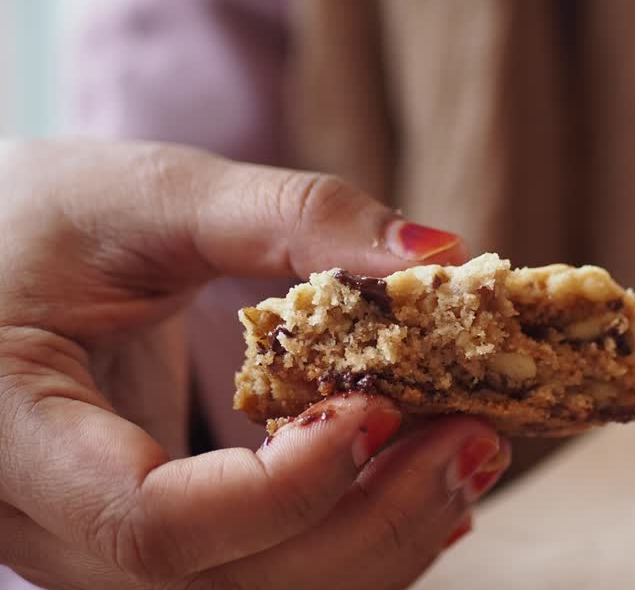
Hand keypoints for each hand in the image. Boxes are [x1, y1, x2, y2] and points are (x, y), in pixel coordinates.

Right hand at [0, 141, 507, 588]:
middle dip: (369, 525)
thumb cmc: (42, 218)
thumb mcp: (150, 194)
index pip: (149, 523)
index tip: (381, 407)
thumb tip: (434, 254)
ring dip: (379, 541)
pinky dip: (352, 541)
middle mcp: (42, 525)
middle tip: (477, 438)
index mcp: (9, 436)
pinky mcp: (151, 547)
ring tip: (469, 453)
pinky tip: (420, 483)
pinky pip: (258, 579)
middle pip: (218, 588)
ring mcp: (93, 551)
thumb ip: (288, 215)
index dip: (283, 489)